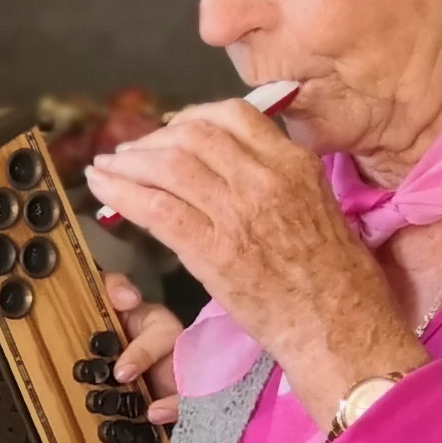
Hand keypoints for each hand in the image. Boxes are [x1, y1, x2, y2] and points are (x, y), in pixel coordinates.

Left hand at [84, 102, 420, 423]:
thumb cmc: (334, 279)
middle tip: (129, 154)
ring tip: (106, 169)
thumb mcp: (316, 205)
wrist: (340, 327)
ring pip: (167, 165)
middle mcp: (264, 178)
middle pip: (191, 135)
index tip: (169, 131)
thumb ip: (276, 179)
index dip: (188, 117)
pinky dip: (120, 193)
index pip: (231, 114)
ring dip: (127, 164)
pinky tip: (101, 190)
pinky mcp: (212, 249)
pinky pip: (156, 208)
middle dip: (151, 141)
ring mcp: (237, 212)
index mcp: (293, 163)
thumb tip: (227, 168)